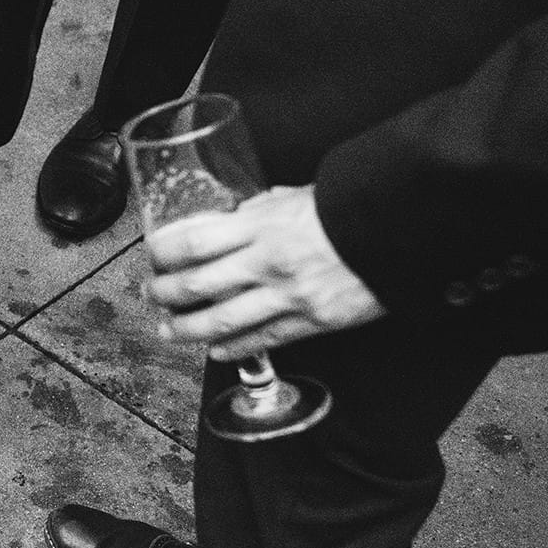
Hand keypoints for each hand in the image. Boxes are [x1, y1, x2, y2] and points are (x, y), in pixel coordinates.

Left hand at [146, 185, 386, 359]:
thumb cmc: (347, 209)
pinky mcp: (312, 321)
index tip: (151, 256)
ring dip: (186, 329)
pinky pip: (262, 340)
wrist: (398, 232)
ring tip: (167, 330)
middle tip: (149, 293)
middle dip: (163, 293)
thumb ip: (259, 210)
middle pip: (196, 285)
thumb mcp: (294, 197)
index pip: (192, 242)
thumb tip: (234, 216)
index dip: (163, 253)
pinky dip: (233, 347)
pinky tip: (215, 350)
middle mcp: (266, 263)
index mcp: (259, 226)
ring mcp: (288, 296)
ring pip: (221, 321)